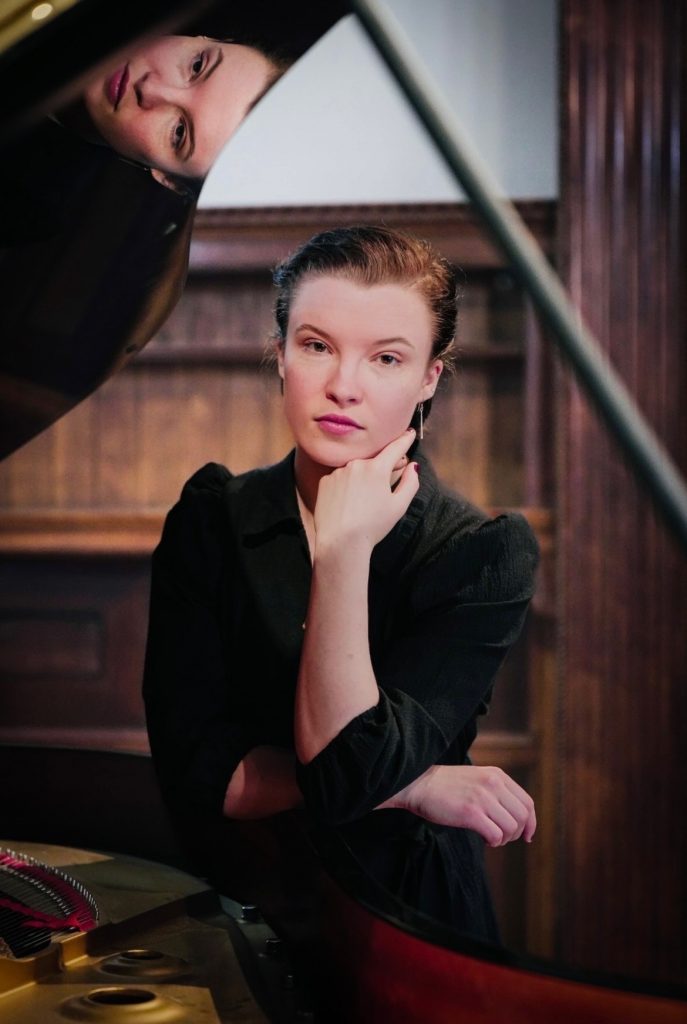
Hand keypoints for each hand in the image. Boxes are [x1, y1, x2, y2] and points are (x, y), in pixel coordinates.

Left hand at [313, 429, 418, 554]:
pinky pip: (340, 478)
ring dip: (362, 479)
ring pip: (356, 470)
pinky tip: (347, 504)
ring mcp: (338, 472)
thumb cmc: (373, 526)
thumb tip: (413, 467)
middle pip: (374, 462)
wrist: (340, 542)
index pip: (395, 448)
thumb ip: (411, 483)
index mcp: (377, 468)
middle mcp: (356, 464)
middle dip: (381, 469)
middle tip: (383, 488)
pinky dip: (346, 486)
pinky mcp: (325, 481)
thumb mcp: (399, 506)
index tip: (409, 433)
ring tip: (362, 503)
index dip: (404, 440)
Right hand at [391, 764, 535, 846]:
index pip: (527, 802)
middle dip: (518, 833)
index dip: (531, 822)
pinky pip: (496, 835)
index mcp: (497, 775)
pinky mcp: (470, 812)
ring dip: (504, 839)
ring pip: (511, 828)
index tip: (527, 835)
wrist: (419, 784)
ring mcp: (482, 797)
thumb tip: (518, 818)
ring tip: (492, 838)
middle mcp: (493, 783)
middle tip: (503, 838)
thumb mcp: (477, 778)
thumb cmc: (446, 786)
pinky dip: (494, 842)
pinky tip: (485, 839)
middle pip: (523, 816)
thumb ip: (497, 791)